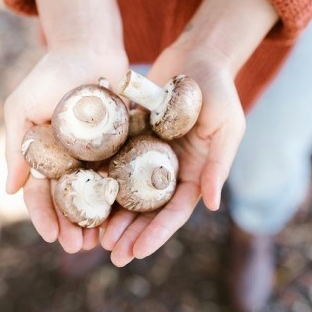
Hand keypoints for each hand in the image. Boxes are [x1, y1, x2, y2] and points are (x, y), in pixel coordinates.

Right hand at [4, 45, 127, 252]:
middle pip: (71, 201)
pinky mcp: (121, 145)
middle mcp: (70, 160)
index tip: (53, 236)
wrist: (89, 48)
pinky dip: (121, 196)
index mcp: (45, 156)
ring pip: (96, 195)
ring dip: (97, 219)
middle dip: (73, 225)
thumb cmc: (50, 75)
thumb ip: (16, 148)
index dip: (44, 216)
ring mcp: (96, 155)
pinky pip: (121, 175)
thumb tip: (8, 191)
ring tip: (102, 241)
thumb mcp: (22, 109)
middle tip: (80, 247)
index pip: (42, 194)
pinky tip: (125, 215)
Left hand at [101, 46, 245, 265]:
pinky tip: (84, 197)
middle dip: (131, 234)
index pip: (175, 211)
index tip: (137, 252)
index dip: (156, 234)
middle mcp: (171, 170)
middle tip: (112, 255)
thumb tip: (211, 205)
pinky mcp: (132, 139)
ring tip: (95, 238)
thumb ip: (218, 165)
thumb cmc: (219, 91)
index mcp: (195, 173)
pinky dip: (102, 182)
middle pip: (148, 210)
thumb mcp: (226, 128)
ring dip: (114, 216)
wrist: (198, 57)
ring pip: (128, 193)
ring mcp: (150, 156)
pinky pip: (115, 164)